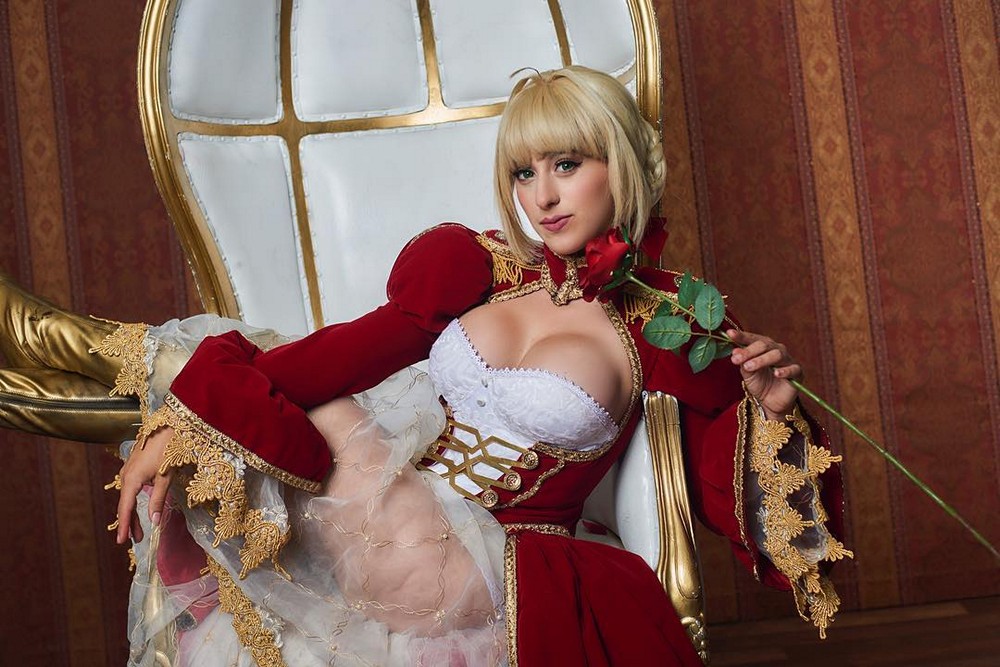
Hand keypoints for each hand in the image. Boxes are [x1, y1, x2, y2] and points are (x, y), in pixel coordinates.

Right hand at [116, 426, 173, 543]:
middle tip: (134, 540)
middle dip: (129, 523)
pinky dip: (134, 502)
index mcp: (131, 479)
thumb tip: (153, 522)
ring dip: (133, 513)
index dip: (124, 525)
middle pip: (124, 505)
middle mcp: (125, 476)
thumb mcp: (165, 478)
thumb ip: (157, 500)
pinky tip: (139, 509)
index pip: (125, 508)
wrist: (167, 426)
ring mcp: (128, 471)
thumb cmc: (168, 450)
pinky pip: (130, 489)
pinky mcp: (133, 467)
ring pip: (127, 497)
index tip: (122, 541)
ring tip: (138, 531)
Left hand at [726, 329, 800, 420]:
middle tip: (736, 359)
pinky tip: (776, 374)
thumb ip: (743, 362)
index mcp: (764, 347)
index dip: (742, 336)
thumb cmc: (759, 383)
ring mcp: (788, 360)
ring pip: (777, 355)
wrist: (771, 401)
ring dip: (762, 360)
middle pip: (765, 345)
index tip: (729, 334)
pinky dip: (784, 371)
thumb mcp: (747, 373)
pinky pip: (793, 369)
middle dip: (749, 351)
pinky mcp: (797, 372)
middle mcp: (777, 350)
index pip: (753, 339)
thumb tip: (735, 351)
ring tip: (749, 367)